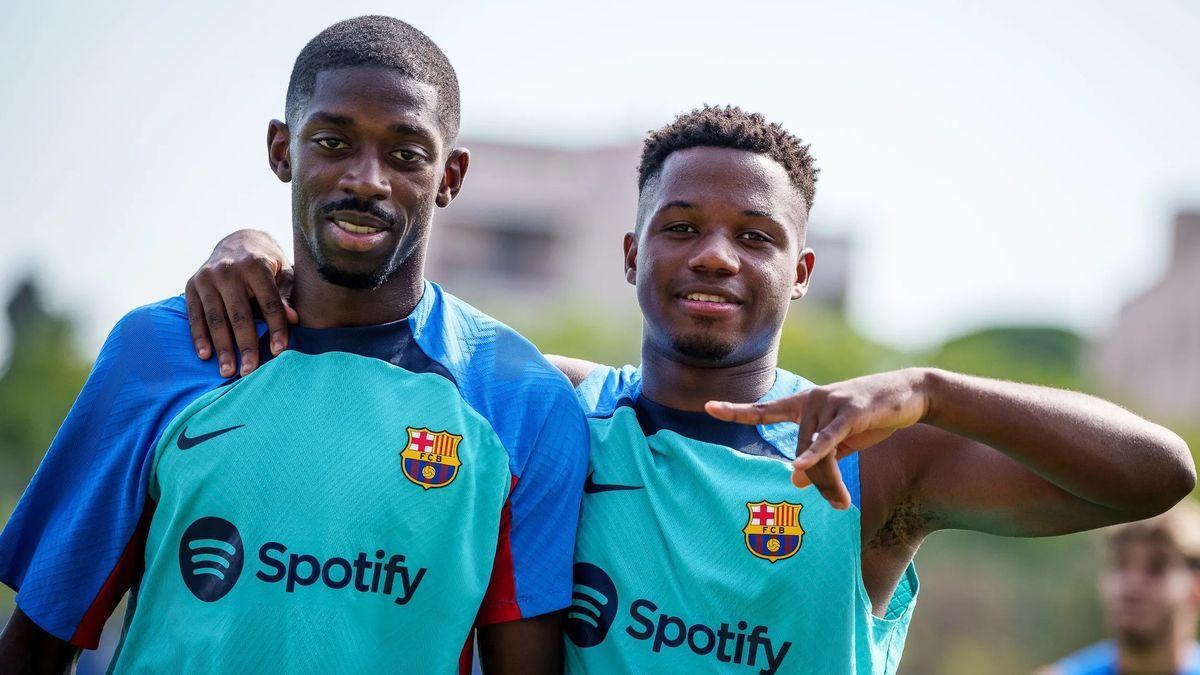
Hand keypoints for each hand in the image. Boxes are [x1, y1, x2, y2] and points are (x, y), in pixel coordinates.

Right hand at [184, 229, 295, 376]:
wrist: (238, 240)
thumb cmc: (268, 263)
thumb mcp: (283, 273)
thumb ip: (287, 295)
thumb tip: (293, 320)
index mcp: (256, 265)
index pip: (269, 302)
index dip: (275, 328)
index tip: (279, 351)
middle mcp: (229, 270)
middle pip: (240, 314)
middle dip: (246, 345)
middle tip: (250, 371)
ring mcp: (207, 277)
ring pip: (215, 318)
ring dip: (222, 347)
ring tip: (227, 371)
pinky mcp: (192, 285)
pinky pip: (194, 315)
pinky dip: (199, 337)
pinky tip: (206, 356)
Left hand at [705, 369, 930, 508]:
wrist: (912, 393)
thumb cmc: (874, 415)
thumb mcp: (843, 440)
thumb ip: (818, 457)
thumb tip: (795, 480)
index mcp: (806, 404)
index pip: (766, 409)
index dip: (737, 410)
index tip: (708, 406)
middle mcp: (813, 399)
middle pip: (800, 451)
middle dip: (817, 482)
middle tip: (836, 503)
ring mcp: (831, 402)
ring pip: (817, 453)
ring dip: (829, 482)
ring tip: (842, 502)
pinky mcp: (852, 411)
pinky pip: (829, 439)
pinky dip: (816, 454)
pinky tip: (800, 466)